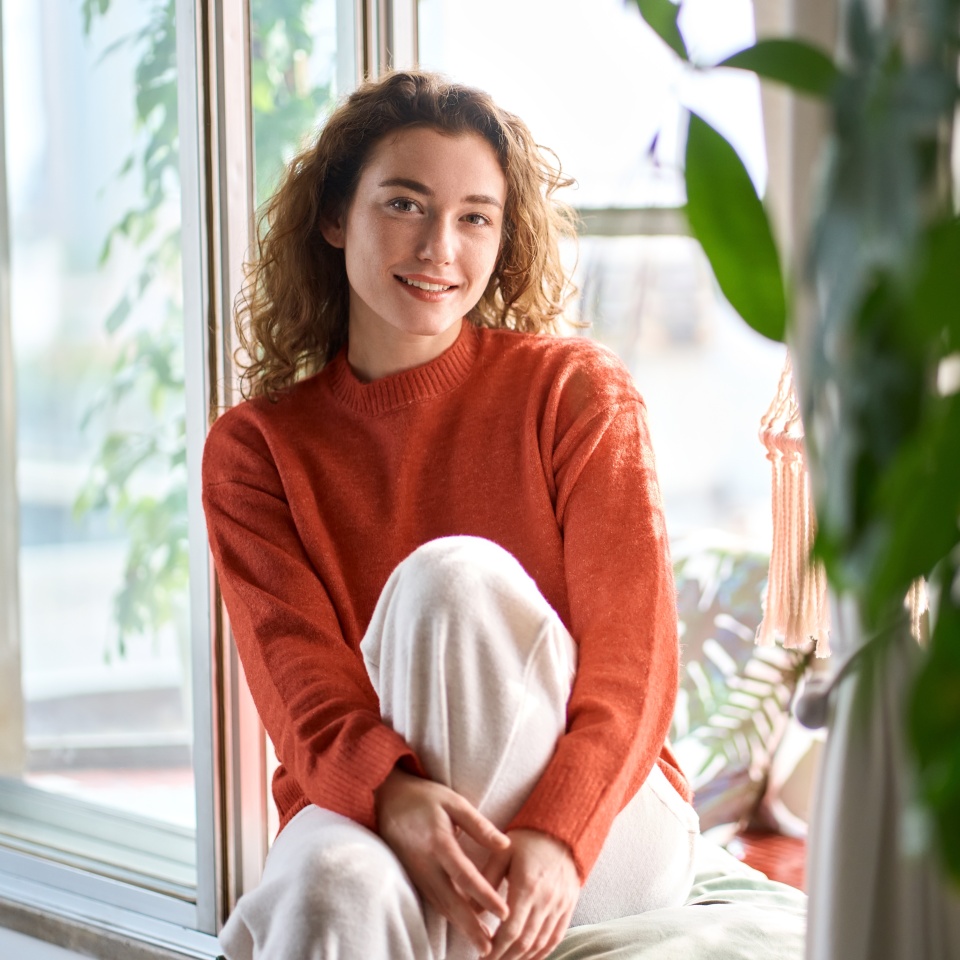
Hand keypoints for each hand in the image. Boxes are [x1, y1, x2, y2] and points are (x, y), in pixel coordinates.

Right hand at [375, 768, 510, 954]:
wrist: (386, 799)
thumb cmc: (424, 797)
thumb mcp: (453, 802)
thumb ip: (479, 825)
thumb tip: (505, 845)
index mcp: (438, 843)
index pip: (465, 875)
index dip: (485, 895)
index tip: (504, 913)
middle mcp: (425, 863)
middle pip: (451, 900)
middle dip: (471, 926)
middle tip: (490, 947)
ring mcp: (416, 872)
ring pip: (441, 905)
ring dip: (461, 925)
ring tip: (481, 943)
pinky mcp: (412, 876)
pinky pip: (432, 900)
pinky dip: (448, 915)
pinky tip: (462, 924)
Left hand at [483, 829, 579, 959]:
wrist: (562, 831)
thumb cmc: (528, 840)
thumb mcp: (503, 852)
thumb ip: (487, 879)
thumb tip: (472, 909)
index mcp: (527, 886)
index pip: (511, 929)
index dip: (496, 948)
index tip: (481, 956)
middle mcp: (546, 900)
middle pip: (524, 941)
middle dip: (505, 958)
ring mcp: (559, 906)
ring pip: (540, 943)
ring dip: (521, 958)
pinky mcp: (568, 907)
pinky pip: (555, 938)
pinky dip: (541, 953)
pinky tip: (527, 958)